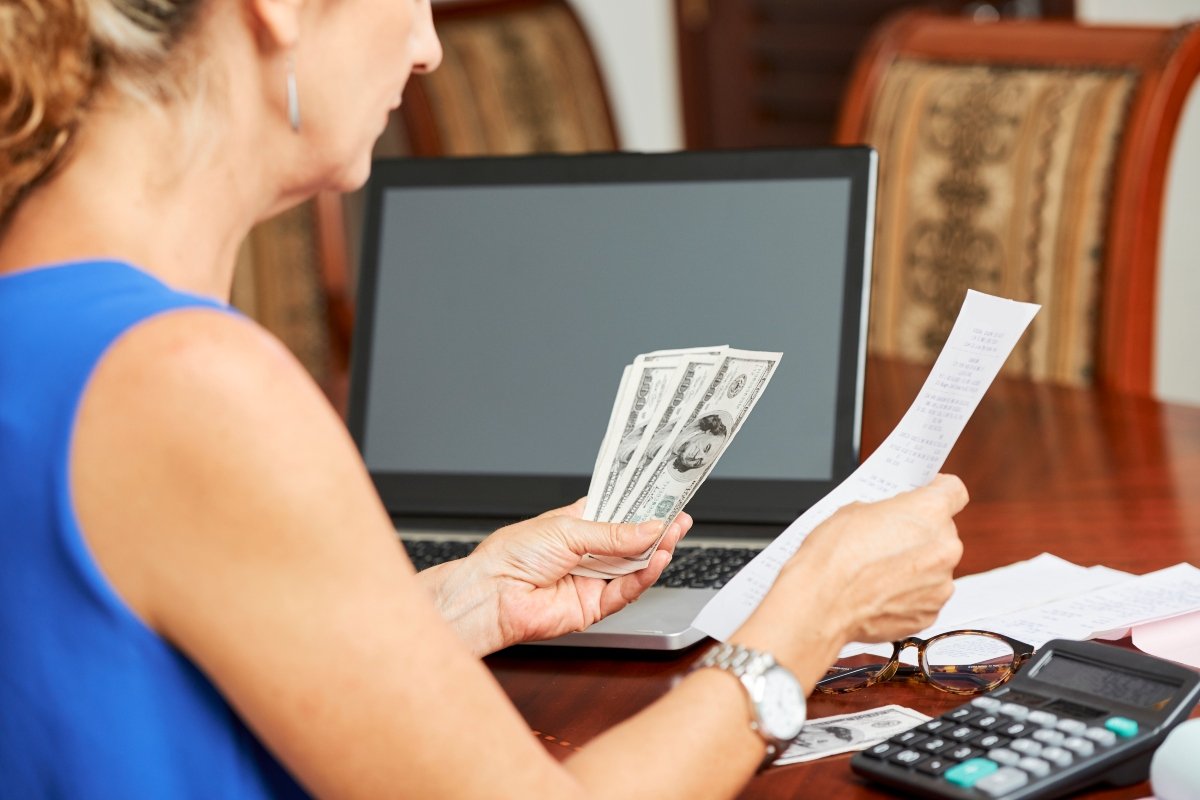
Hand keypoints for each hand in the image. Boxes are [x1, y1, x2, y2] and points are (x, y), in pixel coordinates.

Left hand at [421, 500, 691, 654]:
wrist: (493, 593)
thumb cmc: (512, 555)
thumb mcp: (567, 529)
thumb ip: (613, 533)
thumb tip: (650, 528)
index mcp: (577, 525)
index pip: (617, 514)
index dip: (642, 509)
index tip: (666, 500)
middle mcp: (586, 553)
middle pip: (631, 542)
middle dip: (656, 531)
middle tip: (679, 519)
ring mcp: (591, 580)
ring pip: (634, 567)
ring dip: (655, 552)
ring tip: (672, 536)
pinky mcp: (593, 606)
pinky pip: (626, 592)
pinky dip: (644, 577)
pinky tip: (656, 560)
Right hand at [733, 474, 966, 683]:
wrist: (821, 604)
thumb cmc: (833, 557)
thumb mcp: (854, 511)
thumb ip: (888, 512)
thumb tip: (892, 520)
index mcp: (928, 512)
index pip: (954, 491)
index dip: (939, 490)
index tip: (929, 494)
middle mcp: (944, 547)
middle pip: (942, 532)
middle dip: (919, 534)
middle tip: (889, 539)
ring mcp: (941, 583)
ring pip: (935, 566)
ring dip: (915, 566)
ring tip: (880, 572)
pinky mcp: (931, 612)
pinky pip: (925, 596)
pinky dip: (908, 594)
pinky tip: (881, 592)